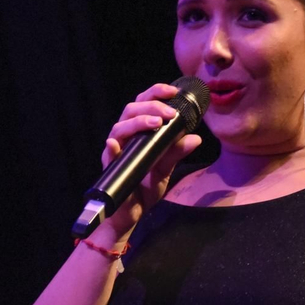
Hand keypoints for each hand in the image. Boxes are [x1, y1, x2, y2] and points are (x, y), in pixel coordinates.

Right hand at [92, 83, 203, 245]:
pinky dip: (112, 148)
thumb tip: (196, 138)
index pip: (143, 104)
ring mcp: (116, 151)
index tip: (173, 91)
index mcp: (138, 132)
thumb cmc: (145, 187)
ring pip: (120, 128)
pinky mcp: (110, 168)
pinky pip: (108, 155)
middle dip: (150, 107)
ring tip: (155, 125)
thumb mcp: (166, 168)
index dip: (156, 93)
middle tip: (169, 114)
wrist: (133, 213)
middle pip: (130, 110)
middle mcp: (125, 137)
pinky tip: (116, 145)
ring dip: (137, 123)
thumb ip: (177, 152)